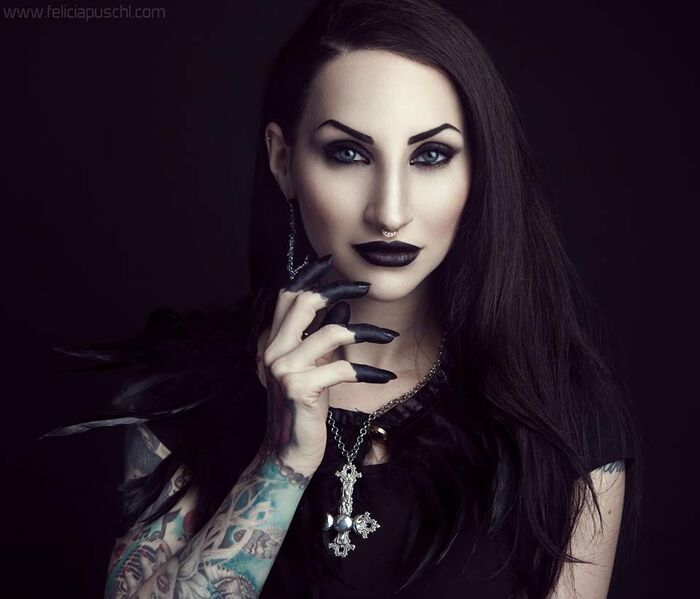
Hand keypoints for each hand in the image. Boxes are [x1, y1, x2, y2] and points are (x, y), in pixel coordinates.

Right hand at [258, 254, 399, 473]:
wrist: (288, 453)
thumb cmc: (303, 410)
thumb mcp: (313, 369)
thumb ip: (320, 339)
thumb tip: (341, 309)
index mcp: (273, 343)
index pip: (286, 297)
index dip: (307, 275)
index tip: (329, 262)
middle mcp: (272, 351)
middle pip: (303, 302)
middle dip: (337, 288)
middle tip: (364, 287)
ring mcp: (284, 369)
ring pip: (331, 332)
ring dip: (366, 330)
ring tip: (388, 334)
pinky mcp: (300, 388)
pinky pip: (343, 368)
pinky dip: (368, 370)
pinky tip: (384, 376)